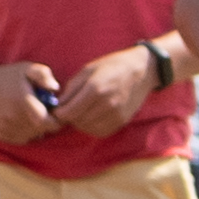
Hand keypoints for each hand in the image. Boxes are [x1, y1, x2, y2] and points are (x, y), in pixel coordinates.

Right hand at [0, 67, 57, 145]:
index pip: (48, 123)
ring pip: (31, 136)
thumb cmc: (7, 76)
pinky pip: (21, 139)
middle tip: (42, 111)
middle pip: (41, 130)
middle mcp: (13, 117)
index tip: (54, 112)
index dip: (56, 120)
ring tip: (31, 115)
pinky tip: (21, 120)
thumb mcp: (26, 68)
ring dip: (35, 129)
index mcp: (23, 102)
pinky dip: (25, 133)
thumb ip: (44, 75)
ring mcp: (6, 127)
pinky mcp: (0, 134)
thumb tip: (55, 88)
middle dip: (46, 123)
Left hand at [47, 46, 162, 136]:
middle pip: (77, 121)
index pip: (69, 112)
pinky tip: (92, 117)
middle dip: (69, 117)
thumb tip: (59, 104)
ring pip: (88, 128)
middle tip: (69, 110)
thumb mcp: (87, 70)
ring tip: (81, 112)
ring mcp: (116, 114)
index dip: (59, 113)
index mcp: (95, 88)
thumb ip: (71, 88)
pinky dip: (93, 127)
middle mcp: (106, 104)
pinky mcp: (122, 121)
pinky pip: (101, 131)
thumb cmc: (111, 66)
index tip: (58, 109)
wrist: (141, 71)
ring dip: (80, 123)